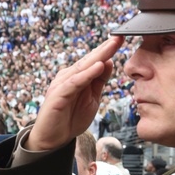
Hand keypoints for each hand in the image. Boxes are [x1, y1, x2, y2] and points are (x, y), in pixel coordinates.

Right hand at [27, 36, 123, 150]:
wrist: (52, 139)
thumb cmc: (70, 119)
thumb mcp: (92, 98)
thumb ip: (99, 81)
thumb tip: (108, 62)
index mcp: (78, 76)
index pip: (95, 61)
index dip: (108, 50)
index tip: (122, 39)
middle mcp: (69, 76)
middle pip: (90, 60)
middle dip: (105, 48)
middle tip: (120, 36)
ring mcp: (63, 84)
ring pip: (83, 67)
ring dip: (98, 56)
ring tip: (111, 46)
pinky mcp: (58, 94)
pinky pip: (75, 82)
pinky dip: (87, 74)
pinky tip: (98, 67)